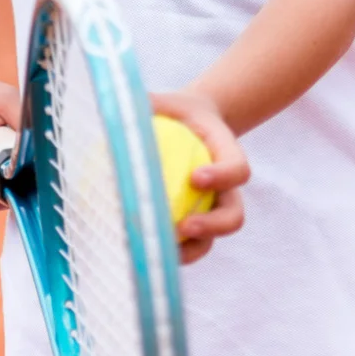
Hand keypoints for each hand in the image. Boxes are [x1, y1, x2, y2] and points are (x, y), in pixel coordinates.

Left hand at [151, 87, 250, 264]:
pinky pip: (188, 246)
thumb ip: (146, 102)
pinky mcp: (193, 224)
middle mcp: (225, 189)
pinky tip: (143, 252)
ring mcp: (211, 210)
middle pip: (233, 215)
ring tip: (163, 252)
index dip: (222, 177)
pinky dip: (171, 254)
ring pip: (212, 239)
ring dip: (192, 250)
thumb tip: (117, 104)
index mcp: (227, 155)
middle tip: (185, 225)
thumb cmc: (174, 112)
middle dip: (213, 224)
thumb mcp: (164, 101)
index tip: (195, 177)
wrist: (189, 125)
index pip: (237, 169)